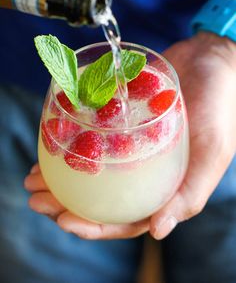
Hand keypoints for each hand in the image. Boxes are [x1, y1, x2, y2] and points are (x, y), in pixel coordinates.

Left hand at [24, 31, 235, 239]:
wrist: (210, 59)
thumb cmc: (219, 105)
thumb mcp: (213, 152)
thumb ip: (190, 192)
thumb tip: (157, 231)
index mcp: (166, 186)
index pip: (126, 218)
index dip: (95, 226)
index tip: (63, 219)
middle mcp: (144, 169)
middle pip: (101, 197)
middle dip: (66, 203)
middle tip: (36, 197)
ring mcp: (130, 144)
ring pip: (91, 170)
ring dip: (61, 176)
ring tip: (33, 176)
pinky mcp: (120, 120)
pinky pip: (92, 136)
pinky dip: (70, 144)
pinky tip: (51, 145)